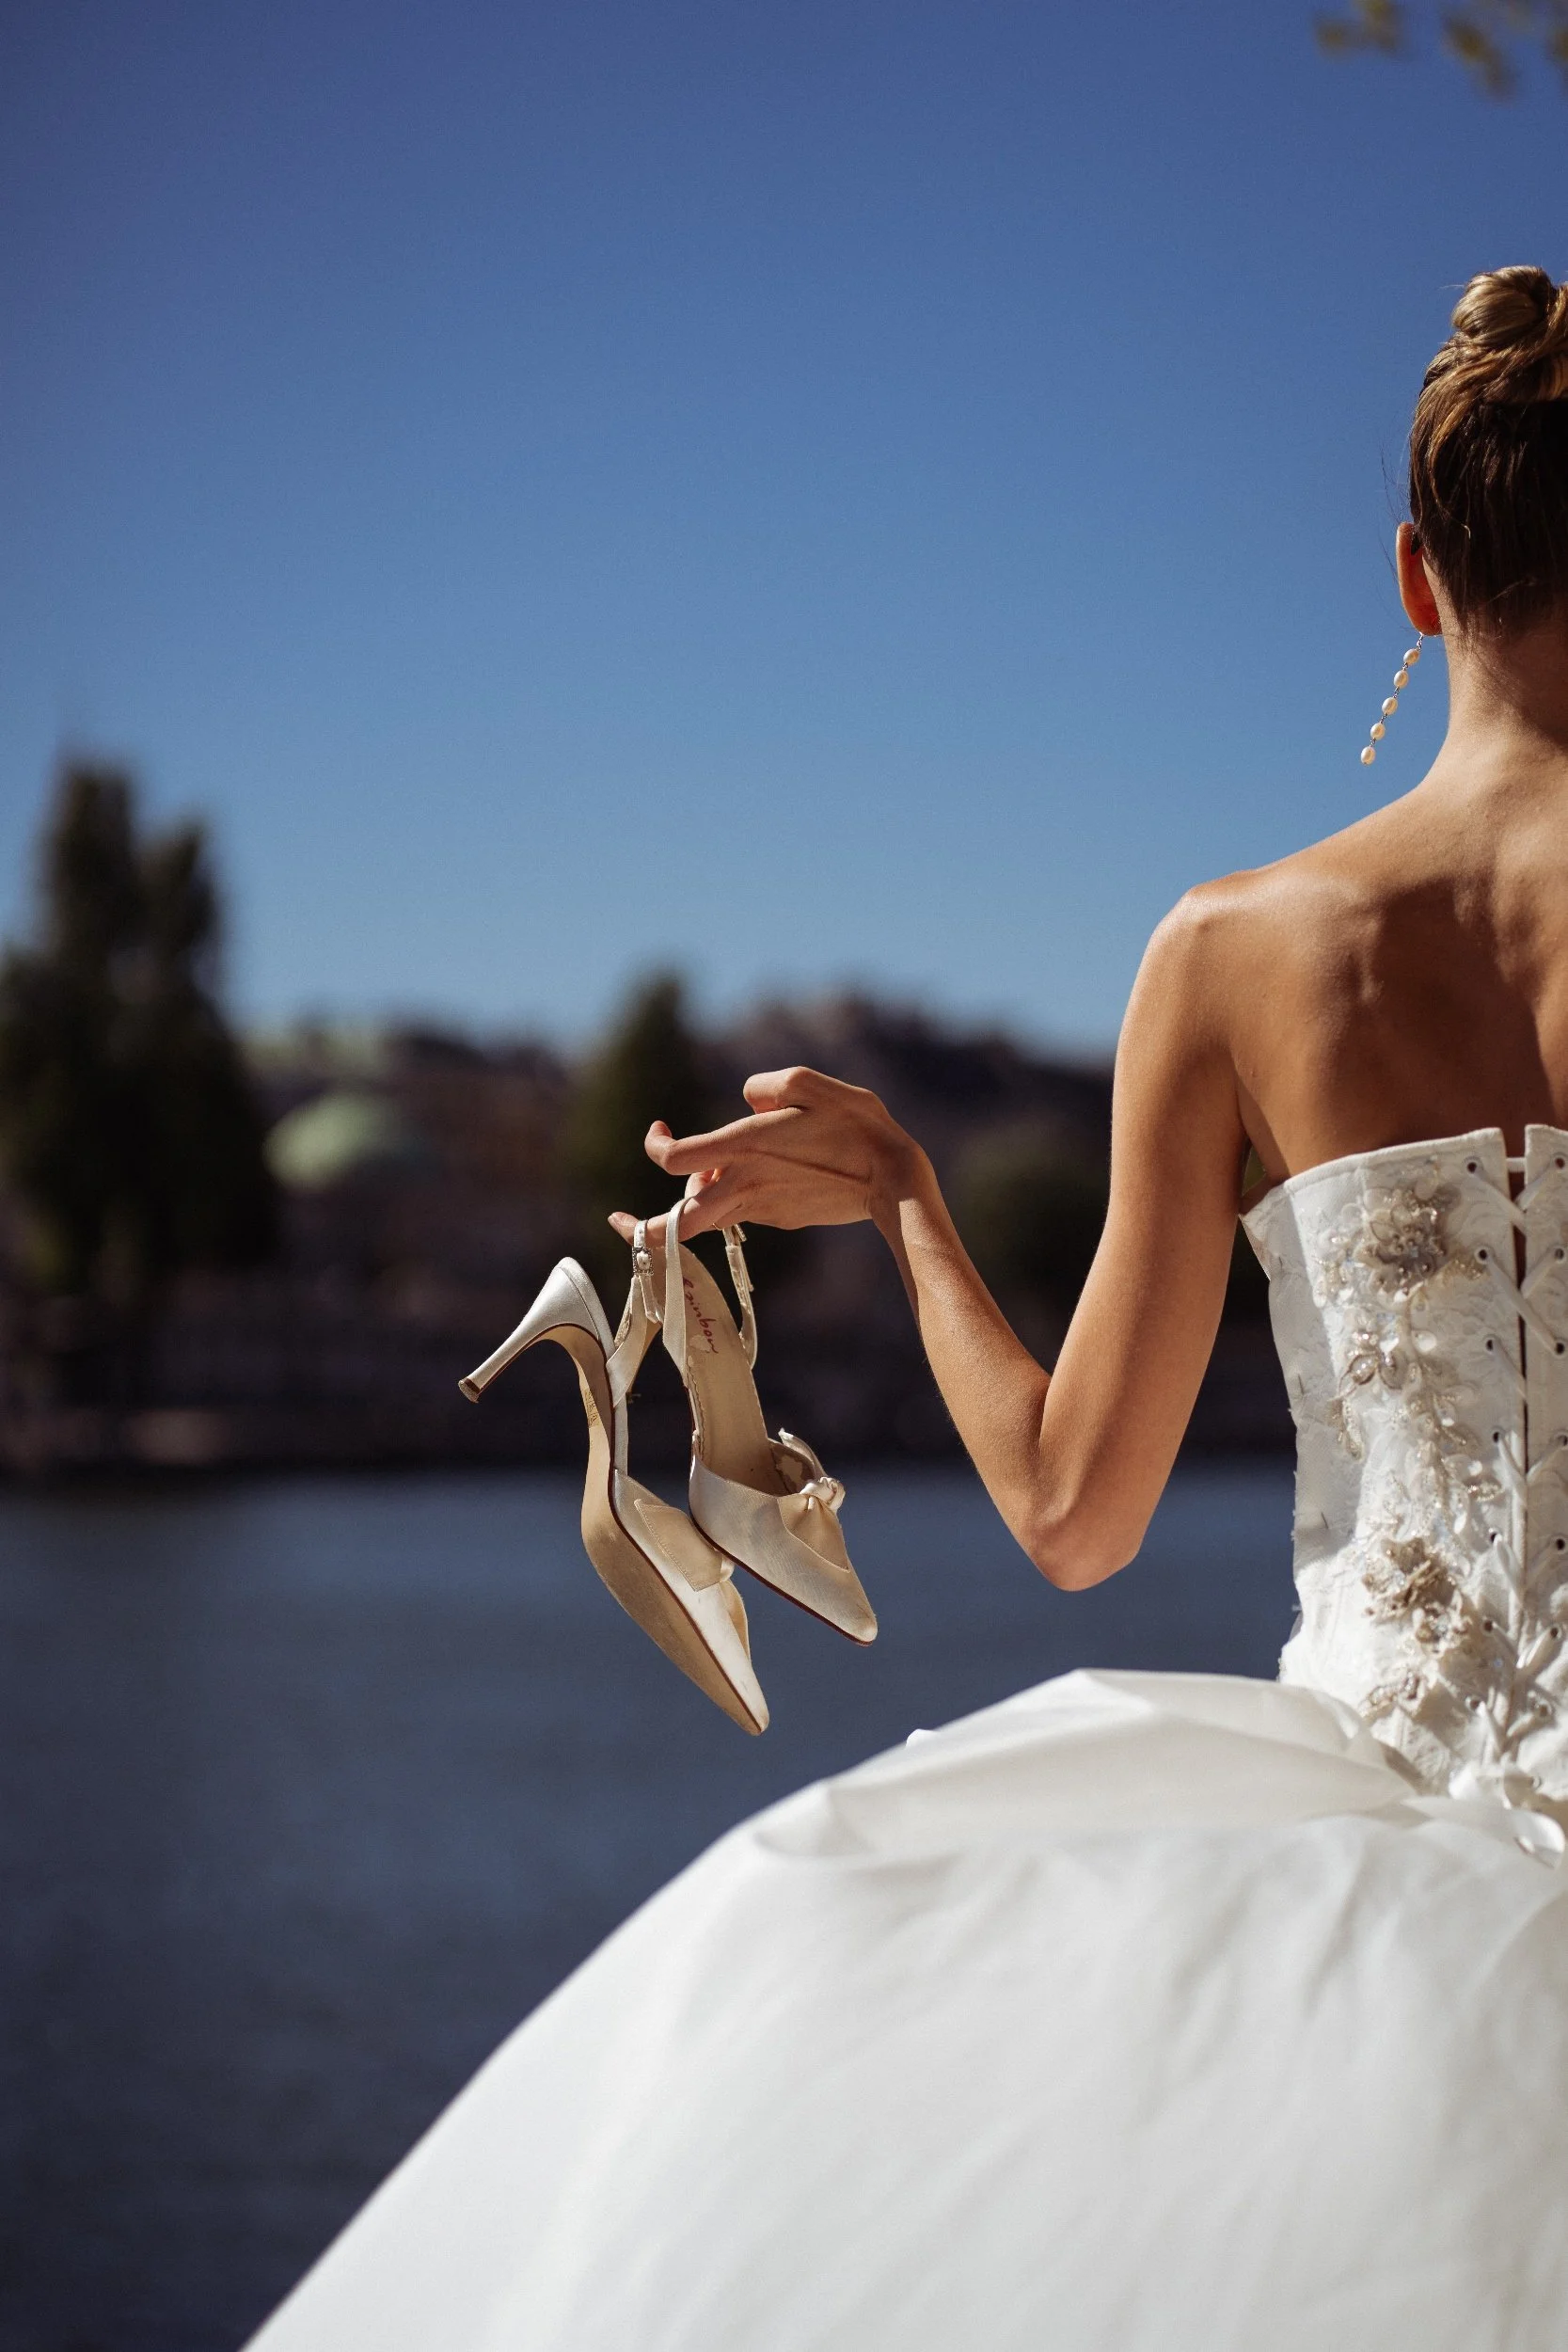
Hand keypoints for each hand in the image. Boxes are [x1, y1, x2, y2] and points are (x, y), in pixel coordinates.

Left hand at [606, 1066, 927, 1241]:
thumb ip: (767, 1084)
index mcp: (743, 1148)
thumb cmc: (854, 1124)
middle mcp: (744, 1184)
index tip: (659, 1131)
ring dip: (693, 1199)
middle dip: (641, 1230)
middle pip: (675, 1225)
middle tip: (620, 1222)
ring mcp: (761, 1208)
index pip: (673, 1160)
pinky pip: (740, 1211)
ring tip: (706, 1167)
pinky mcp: (779, 1218)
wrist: (893, 1178)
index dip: (655, 1146)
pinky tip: (760, 1171)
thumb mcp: (810, 1084)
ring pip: (704, 1220)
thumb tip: (749, 1098)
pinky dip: (732, 1196)